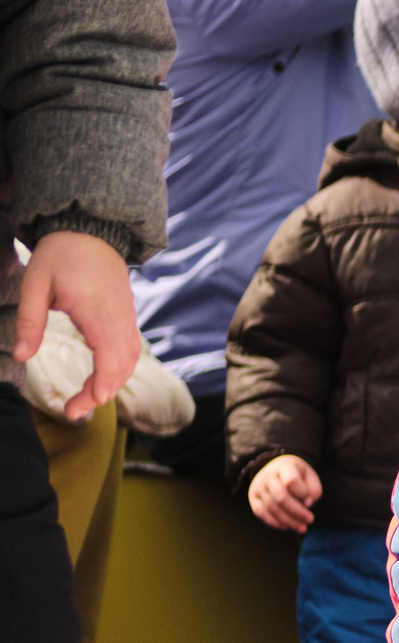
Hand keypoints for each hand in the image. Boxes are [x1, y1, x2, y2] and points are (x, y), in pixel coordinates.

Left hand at [14, 230, 137, 421]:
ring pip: (131, 360)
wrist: (90, 231)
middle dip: (101, 393)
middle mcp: (120, 320)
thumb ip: (30, 322)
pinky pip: (132, 349)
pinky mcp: (127, 316)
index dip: (100, 386)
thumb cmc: (61, 255)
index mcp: (99, 314)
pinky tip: (104, 377)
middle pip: (122, 367)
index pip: (109, 359)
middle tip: (74, 411)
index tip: (84, 405)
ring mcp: (127, 318)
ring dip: (113, 383)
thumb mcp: (35, 284)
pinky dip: (120, 368)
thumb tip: (21, 356)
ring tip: (89, 398)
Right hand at [248, 453, 321, 532]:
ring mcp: (258, 486)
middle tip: (310, 520)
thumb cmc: (300, 476)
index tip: (311, 502)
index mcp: (285, 466)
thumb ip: (313, 490)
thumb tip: (306, 505)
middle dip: (297, 512)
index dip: (302, 493)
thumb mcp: (311, 478)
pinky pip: (260, 512)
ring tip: (302, 528)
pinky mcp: (253, 496)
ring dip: (288, 520)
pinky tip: (286, 527)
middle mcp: (268, 475)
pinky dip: (273, 522)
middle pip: (280, 496)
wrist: (279, 469)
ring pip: (271, 506)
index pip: (291, 481)